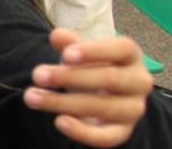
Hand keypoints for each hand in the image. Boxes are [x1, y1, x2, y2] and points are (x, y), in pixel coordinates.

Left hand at [27, 29, 155, 147]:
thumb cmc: (92, 68)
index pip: (122, 49)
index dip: (95, 51)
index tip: (65, 55)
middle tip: (38, 75)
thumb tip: (57, 35)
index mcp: (131, 57)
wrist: (105, 98)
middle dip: (71, 77)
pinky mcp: (122, 132)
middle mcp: (138, 82)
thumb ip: (71, 44)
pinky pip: (106, 137)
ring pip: (103, 107)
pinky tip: (59, 122)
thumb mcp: (81, 53)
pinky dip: (82, 132)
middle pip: (110, 78)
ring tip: (32, 97)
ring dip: (64, 103)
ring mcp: (133, 109)